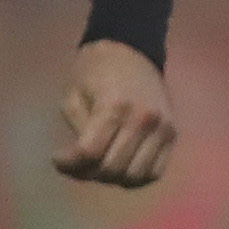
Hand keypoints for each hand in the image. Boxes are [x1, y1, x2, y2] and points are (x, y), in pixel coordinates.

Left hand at [53, 37, 176, 186]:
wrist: (131, 50)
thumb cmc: (94, 71)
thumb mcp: (73, 96)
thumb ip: (78, 132)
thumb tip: (76, 164)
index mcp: (115, 105)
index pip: (90, 153)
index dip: (68, 164)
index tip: (56, 159)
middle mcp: (143, 119)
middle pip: (112, 169)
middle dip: (88, 173)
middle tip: (77, 164)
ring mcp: (162, 129)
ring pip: (135, 176)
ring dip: (112, 178)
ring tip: (100, 165)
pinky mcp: (172, 134)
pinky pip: (155, 172)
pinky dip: (135, 177)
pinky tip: (121, 166)